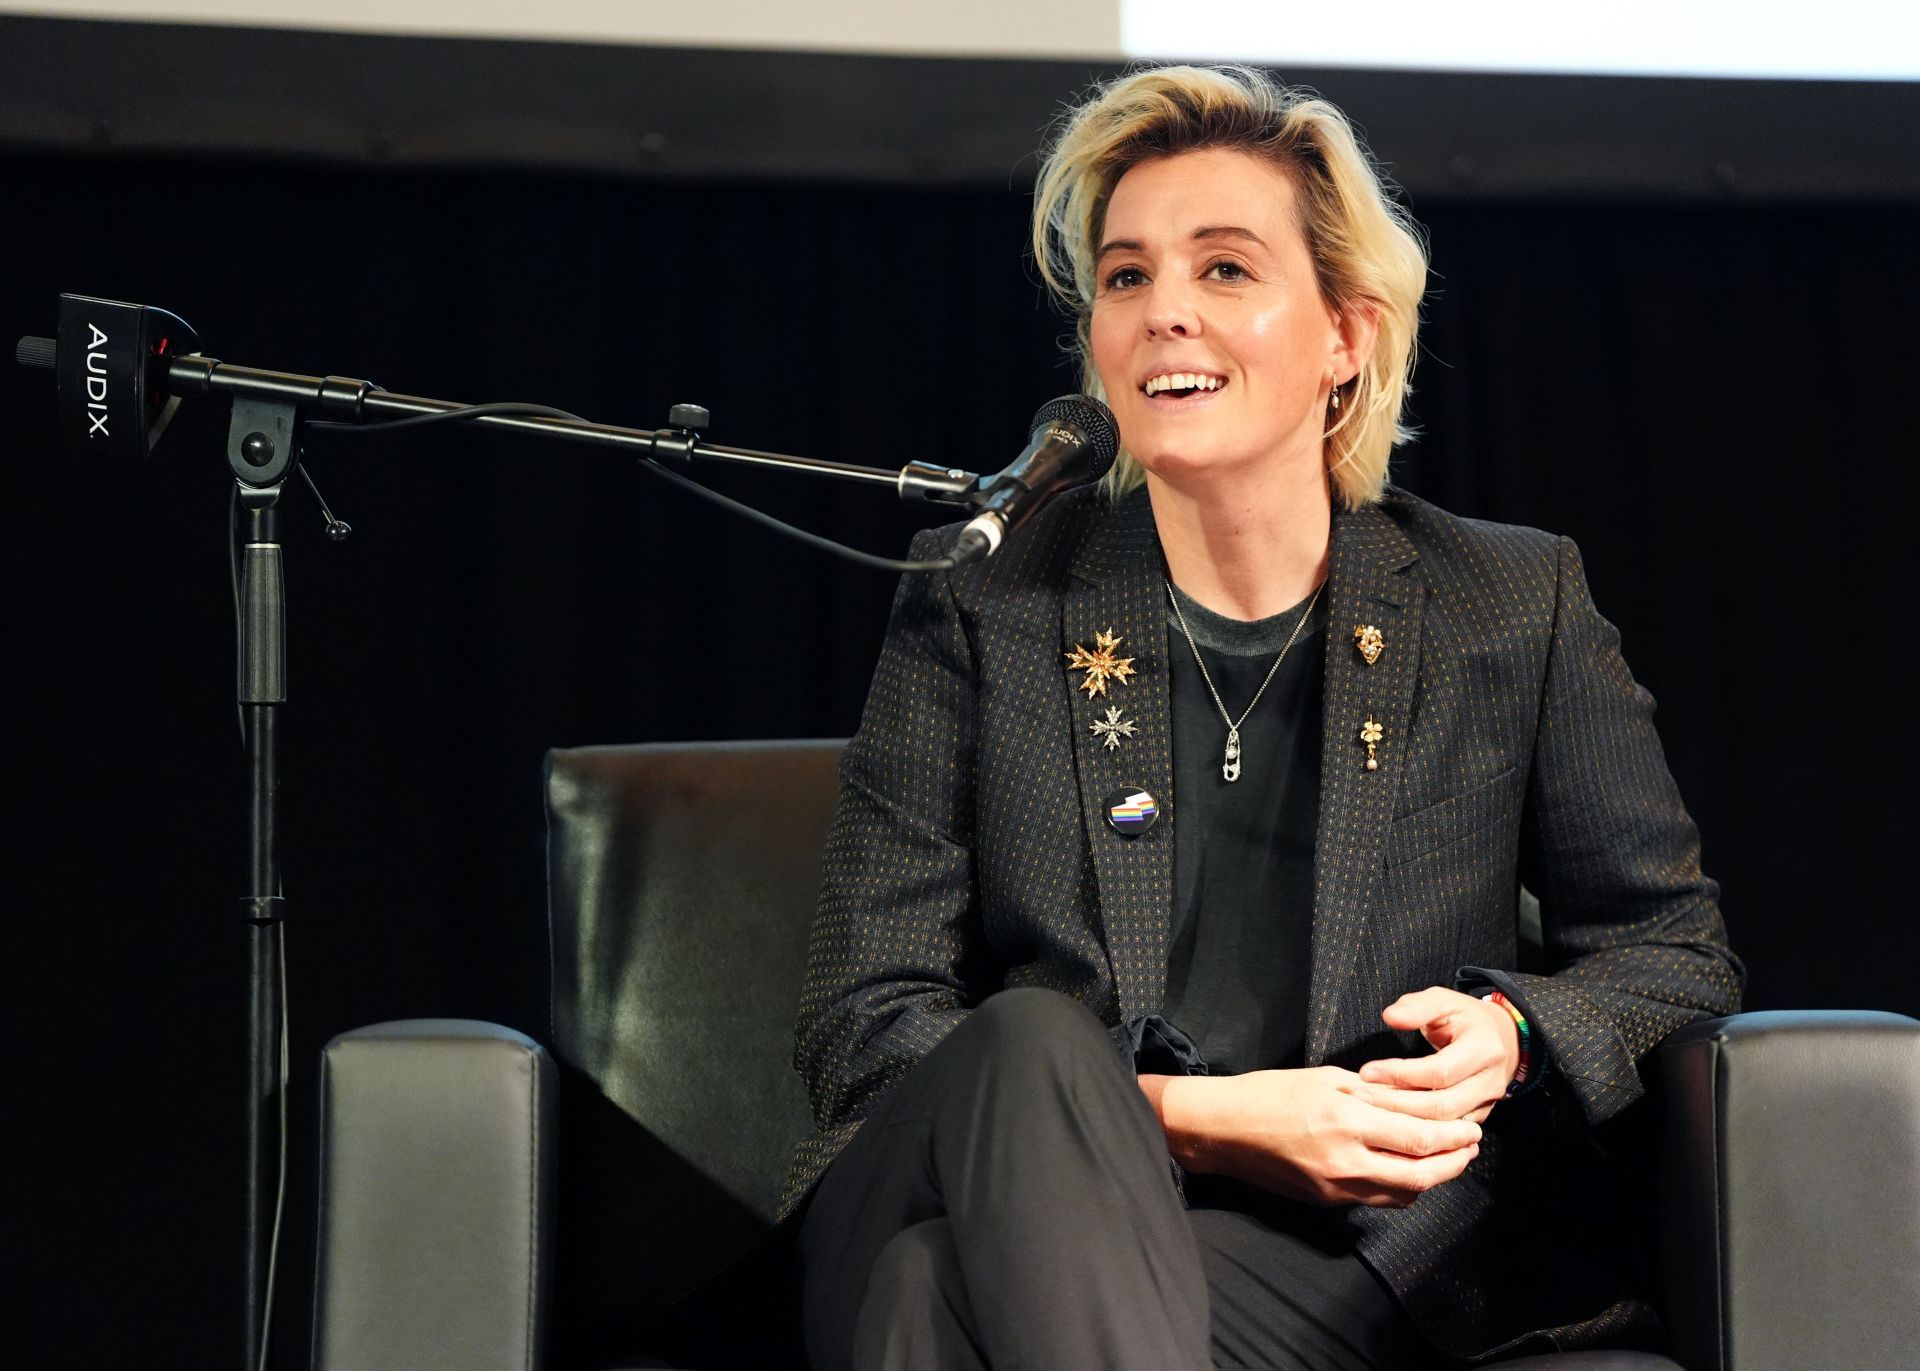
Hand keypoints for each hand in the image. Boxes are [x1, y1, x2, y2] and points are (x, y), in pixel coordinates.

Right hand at [1141, 1066, 1480, 1208]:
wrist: (1223, 1130)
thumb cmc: (1269, 1093)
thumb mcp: (1326, 1079)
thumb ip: (1373, 1093)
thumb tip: (1414, 1099)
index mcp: (1347, 1121)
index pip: (1420, 1136)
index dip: (1454, 1135)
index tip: (1473, 1127)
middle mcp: (1347, 1161)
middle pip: (1421, 1174)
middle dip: (1454, 1162)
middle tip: (1471, 1147)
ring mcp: (1337, 1188)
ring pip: (1403, 1193)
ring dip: (1432, 1178)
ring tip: (1447, 1158)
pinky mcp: (1327, 1202)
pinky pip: (1377, 1199)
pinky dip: (1401, 1187)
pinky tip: (1407, 1170)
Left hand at [1358, 987, 1520, 1124]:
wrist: (1501, 1038)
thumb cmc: (1465, 1018)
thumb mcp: (1444, 1000)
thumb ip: (1417, 1006)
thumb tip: (1390, 1017)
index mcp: (1484, 1048)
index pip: (1439, 1071)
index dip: (1400, 1074)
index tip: (1366, 1072)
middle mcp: (1490, 1081)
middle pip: (1442, 1105)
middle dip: (1398, 1104)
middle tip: (1361, 1097)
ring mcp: (1487, 1103)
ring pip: (1445, 1124)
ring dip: (1406, 1120)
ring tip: (1370, 1109)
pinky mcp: (1479, 1117)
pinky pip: (1448, 1132)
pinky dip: (1419, 1129)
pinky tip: (1391, 1122)